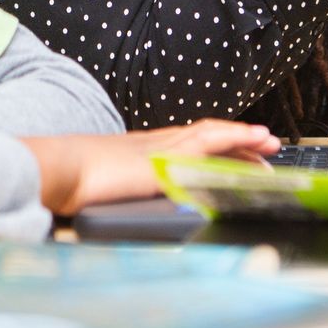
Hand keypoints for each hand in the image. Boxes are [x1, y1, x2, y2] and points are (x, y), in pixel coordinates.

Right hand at [23, 119, 277, 214]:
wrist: (58, 168)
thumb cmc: (73, 177)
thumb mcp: (106, 179)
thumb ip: (124, 181)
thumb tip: (133, 192)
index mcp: (143, 149)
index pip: (189, 141)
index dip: (217, 143)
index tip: (240, 147)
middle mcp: (156, 143)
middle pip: (206, 135)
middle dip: (238, 140)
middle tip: (268, 142)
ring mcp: (160, 149)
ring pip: (211, 136)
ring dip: (242, 139)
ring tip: (268, 142)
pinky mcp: (163, 160)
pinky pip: (205, 146)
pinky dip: (229, 141)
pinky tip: (247, 146)